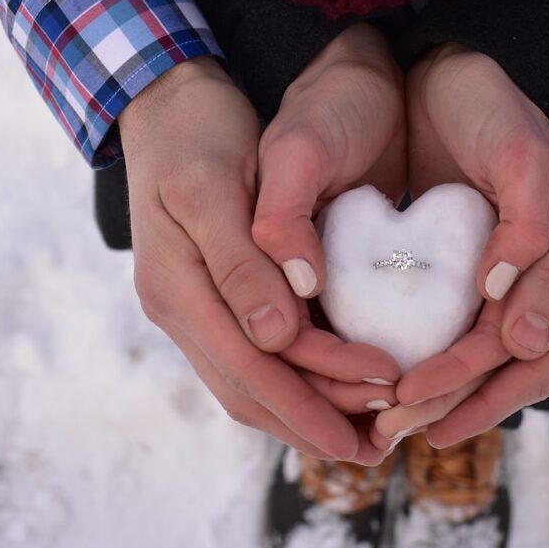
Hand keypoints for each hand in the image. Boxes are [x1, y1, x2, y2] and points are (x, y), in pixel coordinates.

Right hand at [120, 25, 404, 463]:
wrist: (170, 101)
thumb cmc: (196, 132)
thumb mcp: (215, 186)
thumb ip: (241, 263)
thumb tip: (276, 340)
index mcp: (177, 288)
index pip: (249, 367)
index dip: (309, 401)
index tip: (367, 424)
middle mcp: (182, 309)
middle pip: (250, 389)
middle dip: (314, 422)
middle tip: (378, 447)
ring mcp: (196, 306)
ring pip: (251, 382)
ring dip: (308, 410)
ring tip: (366, 431)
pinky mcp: (215, 296)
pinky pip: (255, 356)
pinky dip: (297, 379)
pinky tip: (337, 386)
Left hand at [393, 58, 548, 447]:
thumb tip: (522, 347)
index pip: (535, 366)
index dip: (470, 393)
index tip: (409, 411)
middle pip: (532, 373)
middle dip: (464, 402)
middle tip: (397, 427)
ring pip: (536, 354)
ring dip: (479, 382)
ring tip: (422, 405)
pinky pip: (545, 326)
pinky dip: (501, 348)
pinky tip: (469, 354)